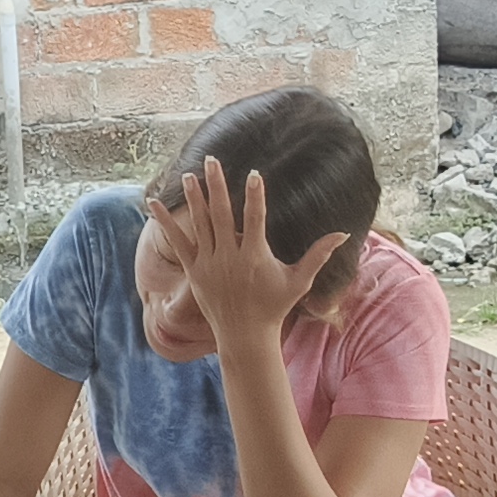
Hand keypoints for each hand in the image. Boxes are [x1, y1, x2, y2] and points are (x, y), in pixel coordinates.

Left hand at [141, 157, 345, 356]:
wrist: (245, 335)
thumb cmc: (274, 307)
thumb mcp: (299, 281)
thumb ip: (319, 255)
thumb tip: (344, 234)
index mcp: (254, 256)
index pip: (255, 219)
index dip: (254, 195)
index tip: (253, 173)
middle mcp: (230, 257)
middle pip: (222, 214)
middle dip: (217, 185)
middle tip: (211, 160)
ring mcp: (209, 263)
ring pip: (200, 223)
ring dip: (194, 197)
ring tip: (189, 174)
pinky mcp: (194, 270)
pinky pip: (178, 242)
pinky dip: (165, 223)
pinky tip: (152, 204)